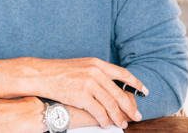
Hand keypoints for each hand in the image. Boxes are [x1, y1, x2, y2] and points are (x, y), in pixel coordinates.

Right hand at [0, 57, 146, 128]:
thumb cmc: (61, 72)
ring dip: (118, 116)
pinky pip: (98, 111)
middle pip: (119, 93)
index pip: (123, 74)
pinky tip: (107, 124)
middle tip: (136, 116)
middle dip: (129, 106)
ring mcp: (89, 83)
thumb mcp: (82, 66)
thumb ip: (97, 72)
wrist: (42, 74)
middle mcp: (96, 72)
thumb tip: (111, 84)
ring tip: (122, 123)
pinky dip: (104, 120)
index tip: (145, 91)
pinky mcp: (81, 95)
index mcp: (97, 63)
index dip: (136, 83)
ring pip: (110, 104)